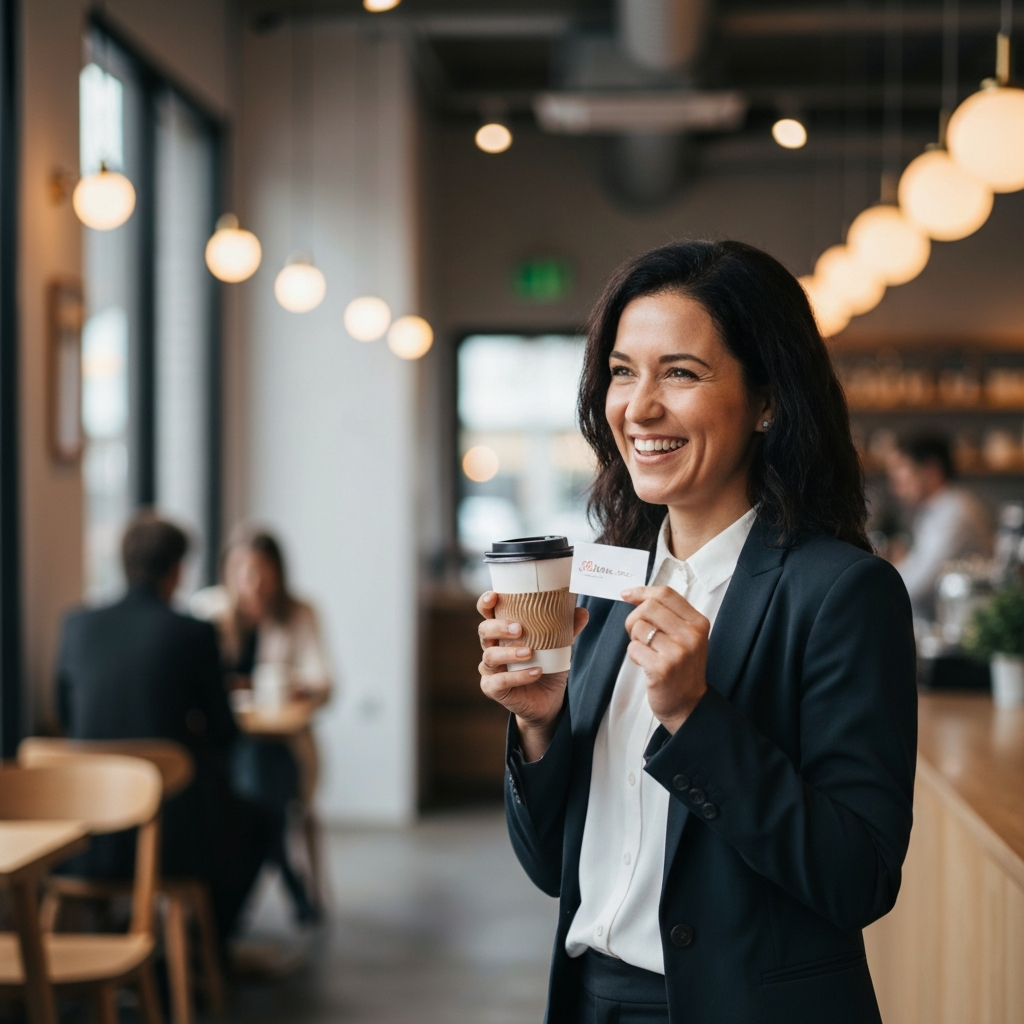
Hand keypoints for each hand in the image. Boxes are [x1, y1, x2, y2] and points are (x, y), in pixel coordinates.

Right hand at [477, 591, 588, 761]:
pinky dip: (518, 676)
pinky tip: (535, 673)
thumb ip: (567, 628)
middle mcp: (492, 647)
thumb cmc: (547, 666)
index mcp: (503, 632)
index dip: (486, 603)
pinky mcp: (492, 688)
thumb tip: (581, 611)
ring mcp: (490, 669)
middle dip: (499, 627)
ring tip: (529, 652)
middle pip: (484, 630)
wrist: (548, 700)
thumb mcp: (558, 646)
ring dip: (510, 653)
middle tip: (519, 629)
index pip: (487, 613)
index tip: (495, 597)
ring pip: (490, 656)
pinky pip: (500, 681)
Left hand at [622, 586, 708, 733]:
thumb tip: (634, 595)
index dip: (642, 592)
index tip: (627, 595)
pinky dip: (634, 655)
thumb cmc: (682, 668)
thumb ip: (667, 614)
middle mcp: (691, 635)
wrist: (688, 704)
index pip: (666, 594)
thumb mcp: (685, 636)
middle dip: (634, 619)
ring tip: (647, 651)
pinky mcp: (662, 668)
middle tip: (638, 634)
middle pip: (648, 608)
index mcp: (698, 623)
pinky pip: (634, 648)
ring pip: (639, 627)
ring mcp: (678, 652)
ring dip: (635, 640)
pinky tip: (646, 664)